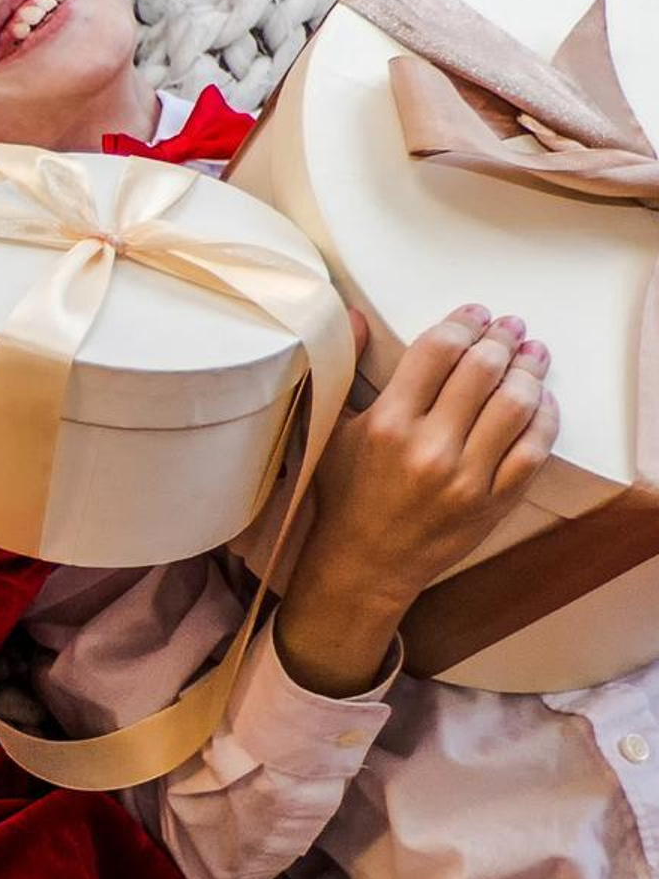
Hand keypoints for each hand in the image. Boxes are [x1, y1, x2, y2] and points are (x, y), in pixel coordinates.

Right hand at [277, 304, 557, 696]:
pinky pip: (535, 448)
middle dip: (502, 338)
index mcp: (386, 425)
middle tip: (509, 327)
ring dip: (530, 370)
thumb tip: (353, 315)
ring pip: (516, 404)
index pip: (436, 351)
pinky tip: (541, 400)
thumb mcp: (332, 432)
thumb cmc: (347, 496)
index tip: (474, 314)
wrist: (365, 564)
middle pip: (482, 370)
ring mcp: (466, 477)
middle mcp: (428, 448)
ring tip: (532, 354)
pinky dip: (545, 417)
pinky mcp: (493, 500)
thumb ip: (344, 370)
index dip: (462, 323)